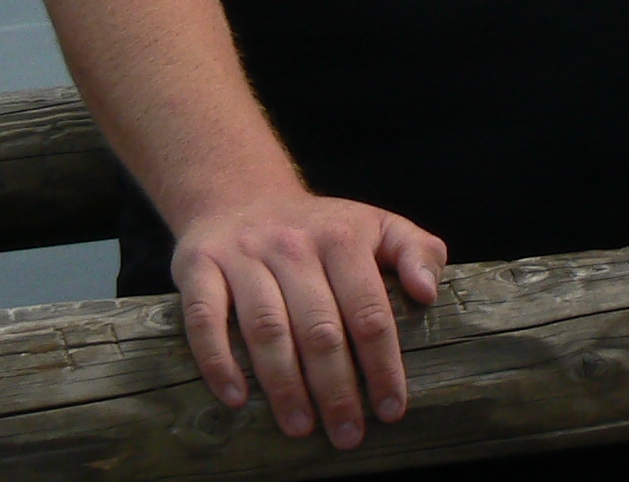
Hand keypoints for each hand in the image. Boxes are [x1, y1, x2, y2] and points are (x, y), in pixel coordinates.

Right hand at [171, 193, 447, 444]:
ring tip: (300, 427)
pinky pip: (205, 318)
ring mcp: (243, 255)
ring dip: (284, 385)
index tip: (391, 408)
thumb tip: (428, 293)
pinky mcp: (200, 266)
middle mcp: (292, 244)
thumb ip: (416, 251)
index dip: (382, 364)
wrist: (240, 194)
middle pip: (319, 327)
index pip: (368, 310)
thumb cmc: (320, 228)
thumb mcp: (377, 225)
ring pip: (266, 328)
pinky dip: (218, 360)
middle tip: (347, 434)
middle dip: (336, 389)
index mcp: (342, 237)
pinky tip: (236, 398)